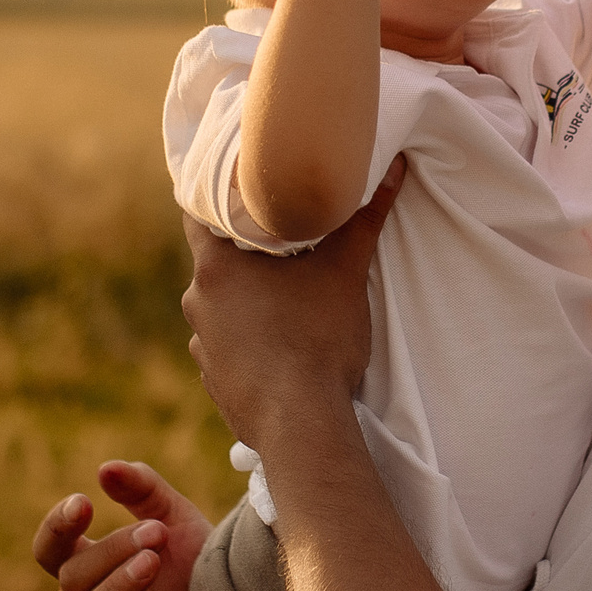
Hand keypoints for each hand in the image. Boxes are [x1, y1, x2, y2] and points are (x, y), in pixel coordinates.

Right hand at [31, 461, 211, 590]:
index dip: (57, 528)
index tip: (83, 503)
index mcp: (93, 568)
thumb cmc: (199, 566)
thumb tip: (105, 468)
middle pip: (73, 579)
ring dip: (117, 589)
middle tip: (156, 533)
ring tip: (151, 563)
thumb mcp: (177, 519)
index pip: (51, 551)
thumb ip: (143, 491)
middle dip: (112, 552)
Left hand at [183, 159, 405, 449]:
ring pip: (224, 307)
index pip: (199, 212)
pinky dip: (251, 340)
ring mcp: (202, 344)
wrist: (300, 422)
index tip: (245, 190)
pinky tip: (284, 345)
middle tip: (286, 244)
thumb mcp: (346, 271)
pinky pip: (229, 346)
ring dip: (250, 300)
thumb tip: (394, 168)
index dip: (220, 197)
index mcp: (216, 266)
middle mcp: (197, 301)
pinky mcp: (215, 379)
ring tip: (290, 301)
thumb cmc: (317, 337)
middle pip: (217, 261)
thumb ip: (364, 218)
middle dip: (248, 252)